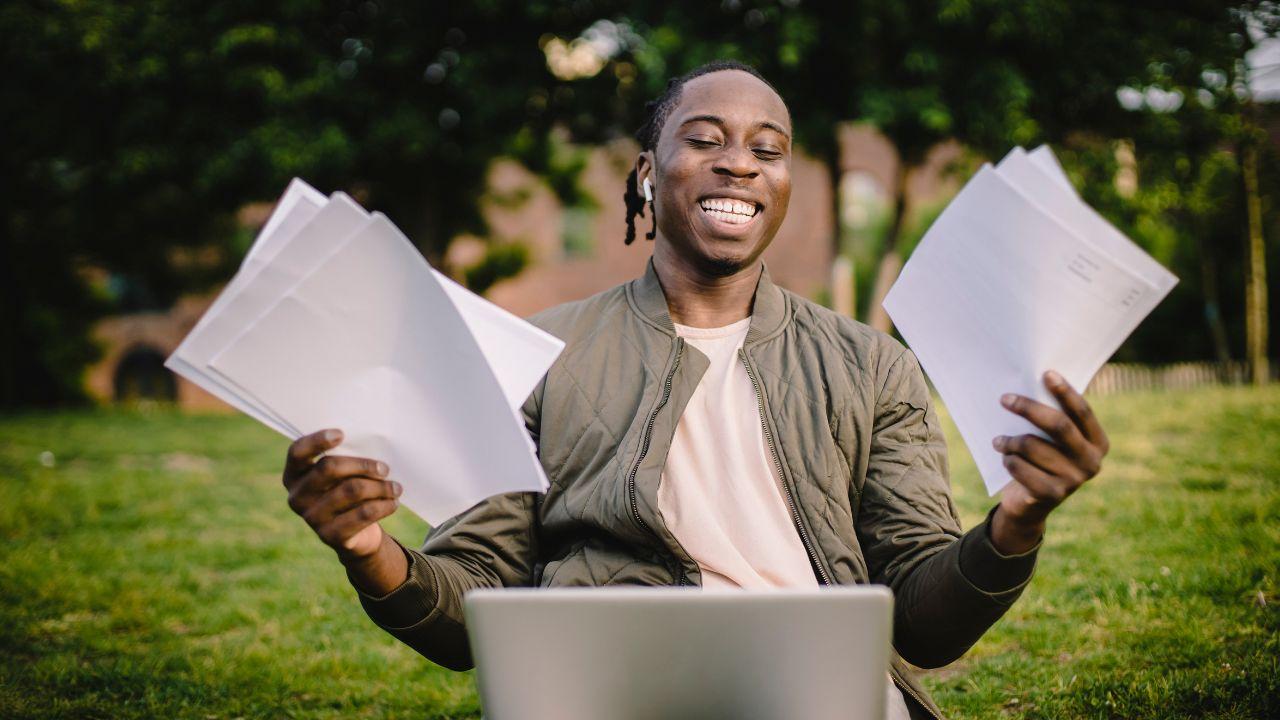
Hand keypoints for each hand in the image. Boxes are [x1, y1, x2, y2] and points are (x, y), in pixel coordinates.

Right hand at [282, 429, 402, 560]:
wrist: (355, 535)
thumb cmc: (348, 491)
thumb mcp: (342, 475)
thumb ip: (345, 459)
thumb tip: (371, 444)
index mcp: (294, 475)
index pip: (297, 452)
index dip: (317, 441)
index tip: (341, 434)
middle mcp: (297, 497)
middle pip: (329, 468)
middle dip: (363, 465)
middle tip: (385, 468)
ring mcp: (311, 518)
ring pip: (352, 490)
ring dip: (380, 487)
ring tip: (396, 488)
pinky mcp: (330, 536)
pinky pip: (363, 513)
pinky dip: (383, 505)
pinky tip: (393, 503)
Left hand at [990, 370, 1109, 553]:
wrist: (1030, 504)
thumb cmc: (1042, 460)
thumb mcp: (1053, 440)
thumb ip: (1054, 417)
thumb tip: (1037, 379)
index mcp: (1098, 443)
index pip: (1082, 411)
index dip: (1065, 391)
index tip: (1046, 373)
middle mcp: (1092, 462)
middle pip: (1058, 426)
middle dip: (1028, 409)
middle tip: (1005, 399)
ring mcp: (1074, 481)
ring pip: (1032, 446)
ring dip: (1009, 440)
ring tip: (998, 441)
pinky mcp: (1052, 495)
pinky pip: (1020, 467)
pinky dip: (1008, 460)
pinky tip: (1006, 459)